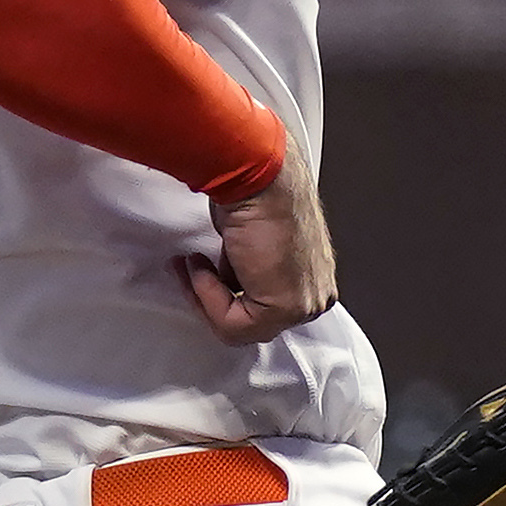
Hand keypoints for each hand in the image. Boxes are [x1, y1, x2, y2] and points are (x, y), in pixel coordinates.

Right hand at [182, 155, 335, 342]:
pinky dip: (207, 299)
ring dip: (206, 298)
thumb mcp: (250, 241)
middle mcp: (314, 295)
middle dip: (211, 299)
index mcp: (314, 279)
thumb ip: (247, 268)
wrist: (258, 176)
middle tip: (190, 272)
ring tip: (194, 264)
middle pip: (253, 323)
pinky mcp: (284, 308)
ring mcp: (303, 305)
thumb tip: (228, 279)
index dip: (224, 293)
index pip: (263, 308)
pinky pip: (233, 325)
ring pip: (242, 329)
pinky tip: (202, 268)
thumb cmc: (257, 191)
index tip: (200, 272)